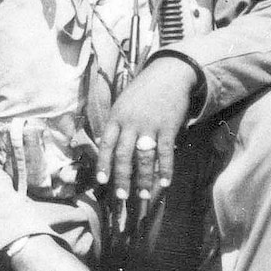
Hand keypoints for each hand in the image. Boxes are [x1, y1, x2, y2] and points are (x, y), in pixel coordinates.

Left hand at [94, 56, 195, 227]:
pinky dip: (165, 169)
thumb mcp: (122, 104)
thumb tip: (109, 150)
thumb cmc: (142, 93)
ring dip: (143, 178)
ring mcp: (149, 125)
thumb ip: (117, 126)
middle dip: (121, 178)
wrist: (168, 74)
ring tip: (143, 195)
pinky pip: (165, 152)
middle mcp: (130, 122)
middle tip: (121, 196)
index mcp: (116, 117)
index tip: (102, 182)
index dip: (103, 164)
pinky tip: (165, 183)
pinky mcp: (168, 127)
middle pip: (123, 155)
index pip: (106, 144)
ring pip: (143, 157)